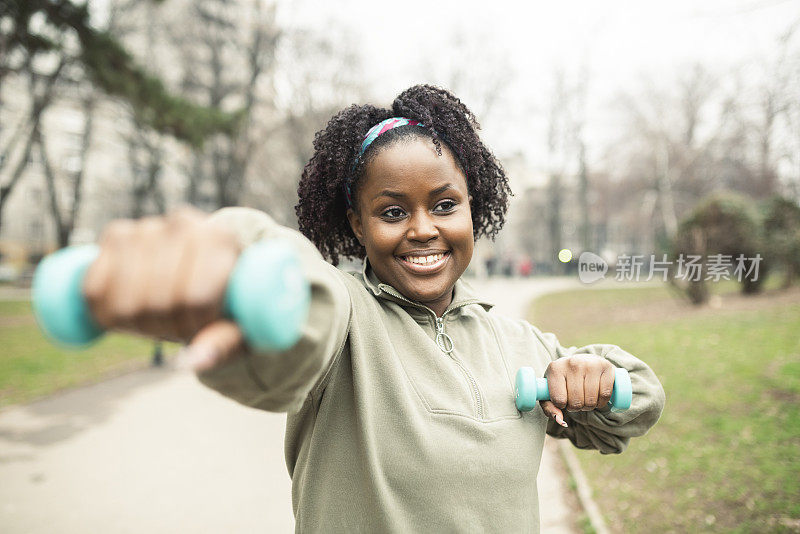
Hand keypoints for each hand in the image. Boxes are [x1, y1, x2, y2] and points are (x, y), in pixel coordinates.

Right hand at [83, 208, 243, 370]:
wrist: (202, 266)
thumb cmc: (226, 303)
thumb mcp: (238, 328)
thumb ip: (222, 344)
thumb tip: (192, 362)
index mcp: (222, 240)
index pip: (194, 299)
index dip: (192, 325)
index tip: (200, 327)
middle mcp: (184, 224)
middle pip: (158, 303)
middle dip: (166, 328)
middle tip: (177, 324)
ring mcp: (147, 226)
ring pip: (124, 302)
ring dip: (136, 323)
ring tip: (159, 316)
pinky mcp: (115, 234)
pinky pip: (93, 289)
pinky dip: (104, 312)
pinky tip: (128, 308)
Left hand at [540, 354, 614, 427]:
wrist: (581, 362)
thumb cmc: (564, 380)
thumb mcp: (550, 391)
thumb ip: (549, 408)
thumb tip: (559, 419)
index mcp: (555, 368)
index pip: (559, 400)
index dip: (562, 406)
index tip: (563, 400)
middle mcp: (572, 363)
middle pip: (576, 402)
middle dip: (576, 407)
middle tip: (576, 401)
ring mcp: (590, 364)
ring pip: (591, 400)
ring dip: (589, 406)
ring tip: (585, 399)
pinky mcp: (606, 367)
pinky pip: (605, 394)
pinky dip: (602, 402)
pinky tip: (596, 398)